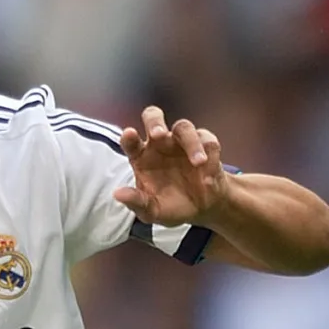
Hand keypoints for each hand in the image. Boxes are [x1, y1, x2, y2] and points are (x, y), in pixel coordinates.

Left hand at [114, 104, 230, 226]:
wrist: (202, 209)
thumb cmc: (172, 206)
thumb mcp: (152, 211)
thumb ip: (137, 202)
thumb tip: (118, 194)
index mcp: (141, 156)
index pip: (131, 141)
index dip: (129, 137)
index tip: (129, 134)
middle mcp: (160, 144)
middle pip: (153, 117)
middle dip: (155, 122)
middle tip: (158, 134)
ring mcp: (182, 142)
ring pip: (184, 127)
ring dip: (191, 142)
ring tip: (198, 162)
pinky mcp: (205, 145)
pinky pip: (208, 141)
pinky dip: (210, 155)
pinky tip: (210, 175)